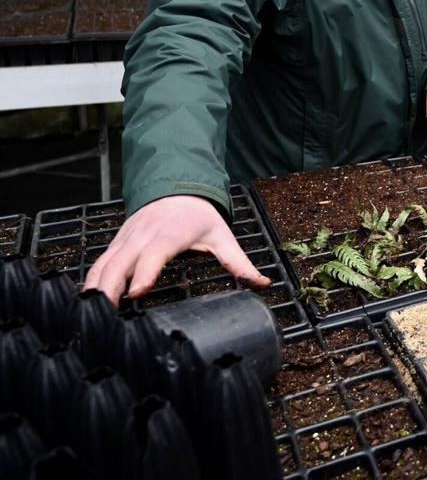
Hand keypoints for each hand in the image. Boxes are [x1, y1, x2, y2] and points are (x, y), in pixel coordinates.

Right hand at [84, 195, 270, 305]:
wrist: (176, 186)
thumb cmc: (199, 215)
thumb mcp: (222, 236)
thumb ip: (239, 262)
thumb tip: (262, 283)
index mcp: (171, 233)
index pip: (155, 253)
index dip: (146, 272)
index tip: (138, 292)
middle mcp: (144, 235)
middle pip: (121, 262)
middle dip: (111, 287)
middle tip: (106, 315)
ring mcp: (127, 239)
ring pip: (105, 263)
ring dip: (97, 287)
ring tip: (92, 314)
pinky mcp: (118, 243)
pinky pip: (100, 262)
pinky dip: (92, 281)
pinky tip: (88, 302)